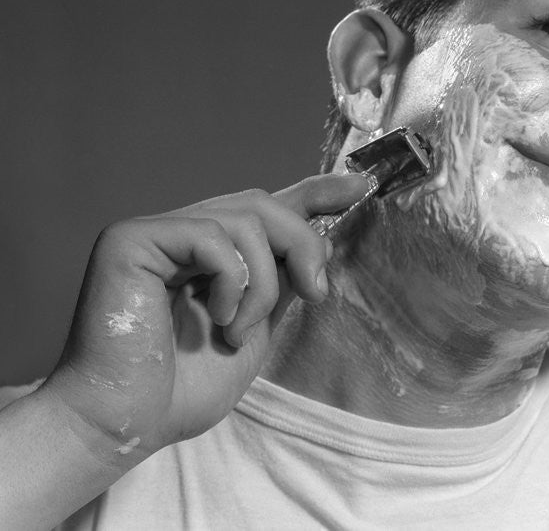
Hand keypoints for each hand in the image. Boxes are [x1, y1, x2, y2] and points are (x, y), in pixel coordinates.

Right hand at [41, 173, 367, 460]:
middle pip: (264, 204)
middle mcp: (182, 233)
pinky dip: (233, 280)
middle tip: (316, 292)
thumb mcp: (256, 328)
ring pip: (246, 218)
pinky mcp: (131, 239)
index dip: (315, 192)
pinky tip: (217, 318)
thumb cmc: (183, 389)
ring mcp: (155, 232)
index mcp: (210, 254)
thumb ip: (282, 283)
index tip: (360, 186)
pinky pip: (212, 236)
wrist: (127, 424)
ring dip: (265, 281)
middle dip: (304, 245)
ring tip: (240, 329)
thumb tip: (321, 245)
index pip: (268, 206)